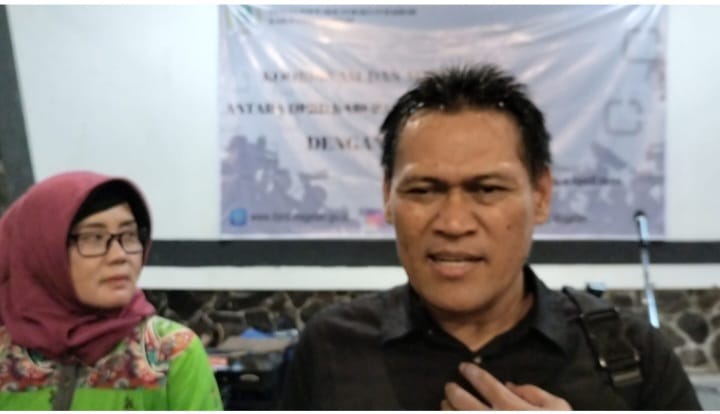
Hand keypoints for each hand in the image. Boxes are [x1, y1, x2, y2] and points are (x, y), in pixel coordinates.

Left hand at [441, 362, 570, 409]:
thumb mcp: (558, 408)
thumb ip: (533, 393)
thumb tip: (509, 385)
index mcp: (513, 408)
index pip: (486, 384)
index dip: (472, 373)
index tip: (463, 367)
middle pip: (464, 402)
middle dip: (453, 391)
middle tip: (448, 387)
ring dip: (448, 410)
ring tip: (444, 404)